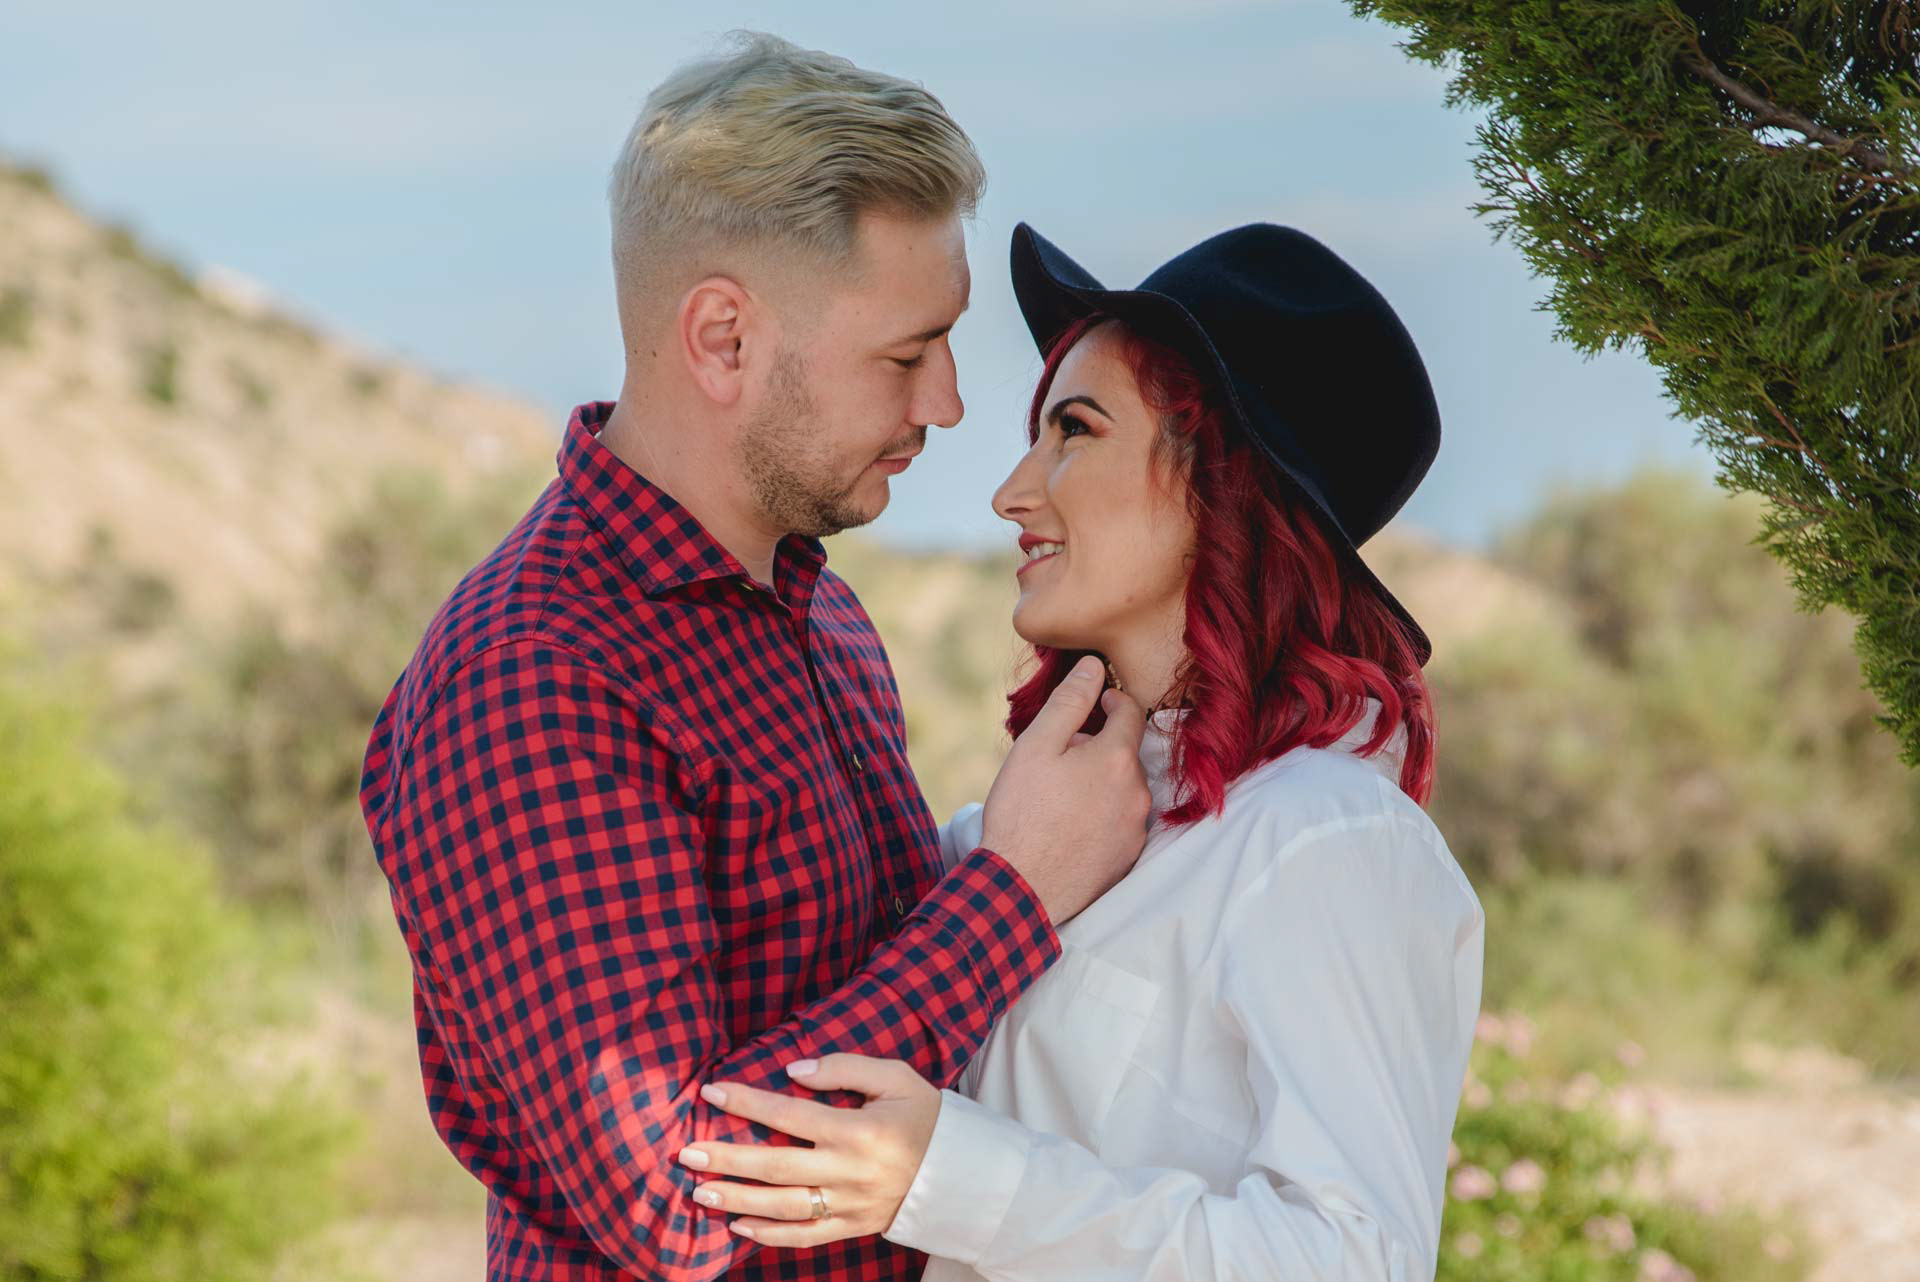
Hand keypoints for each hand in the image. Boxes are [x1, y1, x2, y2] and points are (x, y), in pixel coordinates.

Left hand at [676, 1054, 940, 1248]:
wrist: (962, 1170)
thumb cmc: (925, 1115)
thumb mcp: (895, 1076)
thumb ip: (844, 1068)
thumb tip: (793, 1071)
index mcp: (859, 1130)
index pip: (790, 1116)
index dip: (747, 1103)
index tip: (711, 1092)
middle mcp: (849, 1172)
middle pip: (776, 1167)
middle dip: (728, 1159)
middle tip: (687, 1153)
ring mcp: (849, 1205)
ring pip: (782, 1208)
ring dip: (737, 1199)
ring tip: (699, 1191)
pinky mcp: (852, 1228)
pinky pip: (804, 1237)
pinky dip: (768, 1236)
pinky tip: (737, 1225)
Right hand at [980, 654, 1152, 925]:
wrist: (1020, 888)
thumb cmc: (1022, 814)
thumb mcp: (1036, 746)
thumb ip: (1069, 702)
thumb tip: (1092, 666)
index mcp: (1117, 759)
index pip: (1132, 712)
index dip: (1112, 700)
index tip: (1094, 702)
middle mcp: (1137, 793)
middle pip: (1125, 754)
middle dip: (1098, 747)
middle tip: (1057, 760)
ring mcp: (1136, 829)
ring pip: (1123, 789)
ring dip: (1099, 783)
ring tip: (1058, 798)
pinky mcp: (1128, 859)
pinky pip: (1120, 822)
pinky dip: (1101, 816)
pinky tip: (1068, 827)